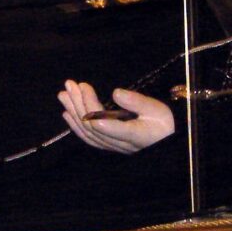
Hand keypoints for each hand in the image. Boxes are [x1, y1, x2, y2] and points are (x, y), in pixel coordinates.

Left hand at [59, 80, 173, 153]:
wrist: (167, 140)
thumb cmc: (164, 124)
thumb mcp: (158, 109)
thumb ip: (137, 102)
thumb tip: (116, 93)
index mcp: (133, 134)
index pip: (106, 125)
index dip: (91, 107)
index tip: (84, 87)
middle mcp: (119, 143)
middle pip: (92, 126)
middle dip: (79, 103)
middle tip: (70, 84)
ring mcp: (112, 146)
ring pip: (87, 132)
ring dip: (73, 112)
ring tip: (64, 94)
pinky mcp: (109, 145)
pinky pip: (88, 137)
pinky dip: (75, 125)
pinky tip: (67, 114)